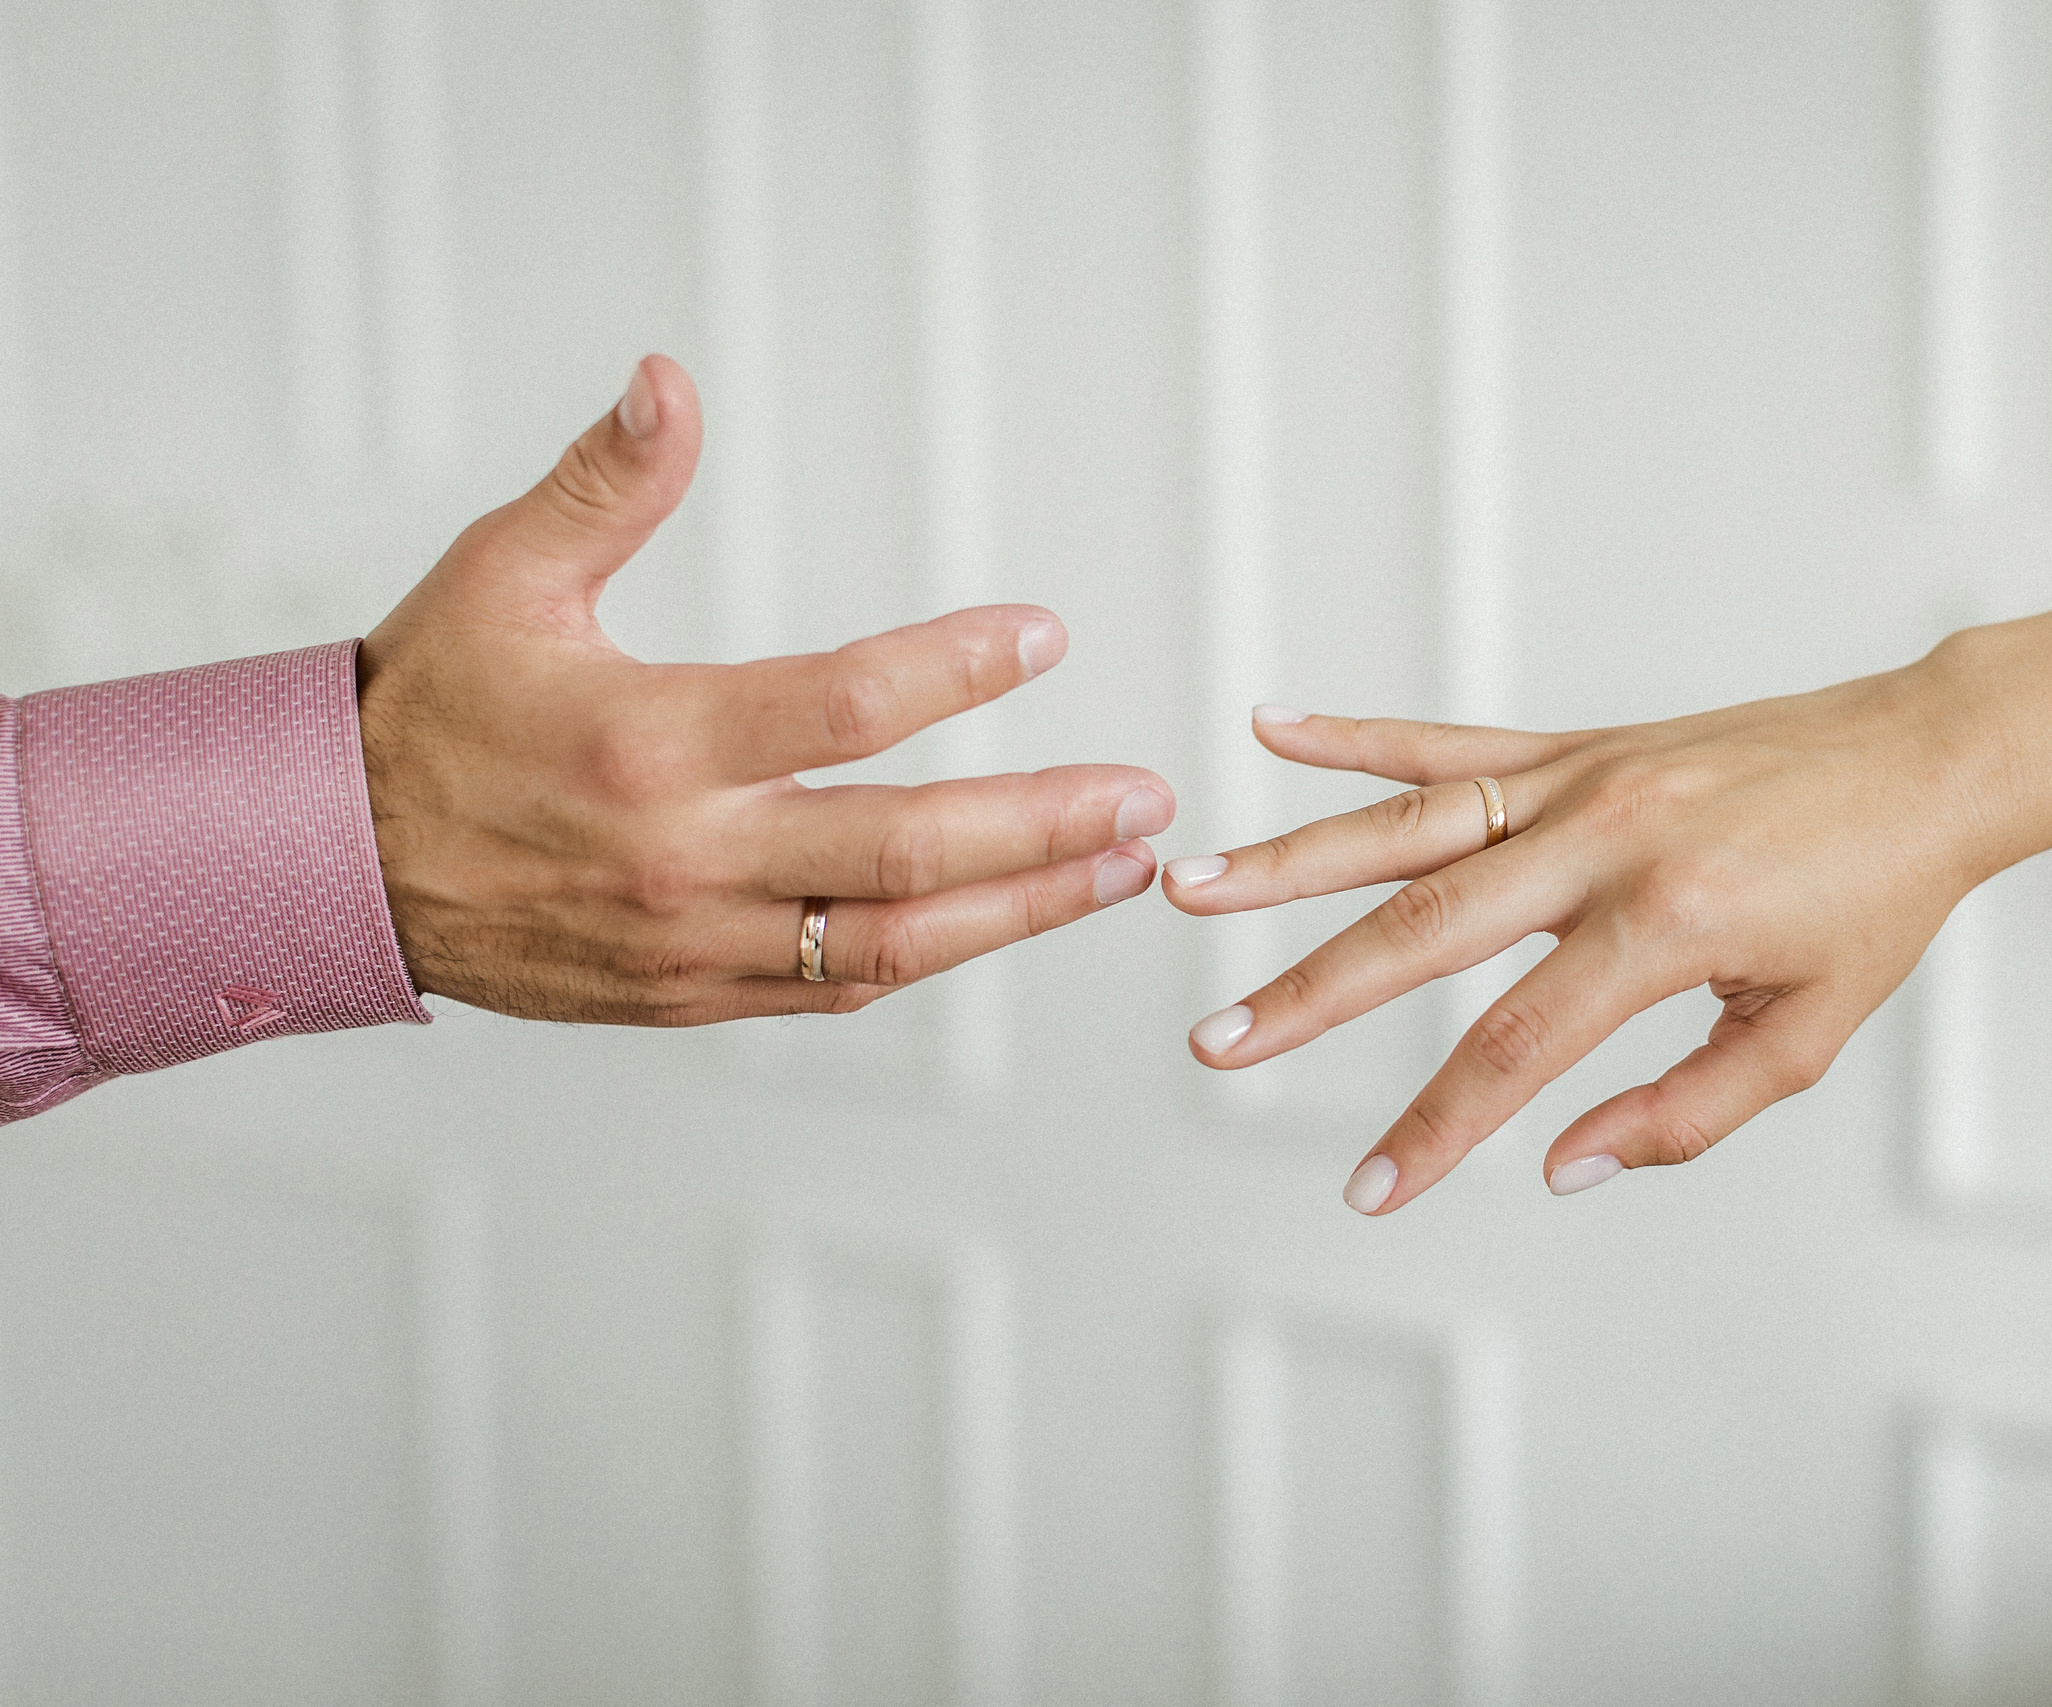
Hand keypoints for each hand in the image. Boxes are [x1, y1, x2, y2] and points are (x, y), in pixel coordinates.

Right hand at [358, 355, 1171, 1023]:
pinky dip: (927, 957)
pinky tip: (1002, 922)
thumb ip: (607, 483)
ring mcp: (694, 941)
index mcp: (651, 741)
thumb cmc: (428, 709)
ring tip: (1115, 872)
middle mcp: (686, 856)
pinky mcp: (690, 996)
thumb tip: (673, 381)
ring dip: (1018, 909)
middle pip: (904, 850)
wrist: (331, 864)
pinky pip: (832, 989)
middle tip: (1145, 803)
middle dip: (1043, 825)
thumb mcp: (504, 576)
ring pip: (888, 942)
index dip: (955, 668)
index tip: (1041, 636)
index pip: (843, 707)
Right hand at [1160, 677, 1996, 1213]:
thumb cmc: (1875, 902)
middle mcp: (1605, 841)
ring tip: (1194, 887)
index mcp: (1665, 925)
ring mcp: (1583, 780)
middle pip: (1424, 930)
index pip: (1517, 1046)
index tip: (1371, 1190)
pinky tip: (1273, 730)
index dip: (1438, 1130)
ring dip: (1294, 860)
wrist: (1929, 757)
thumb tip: (1562, 1167)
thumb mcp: (1804, 1034)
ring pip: (1410, 824)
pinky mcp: (1581, 742)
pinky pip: (1452, 738)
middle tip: (1218, 1045)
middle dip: (1310, 996)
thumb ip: (1684, 1111)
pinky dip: (1359, 736)